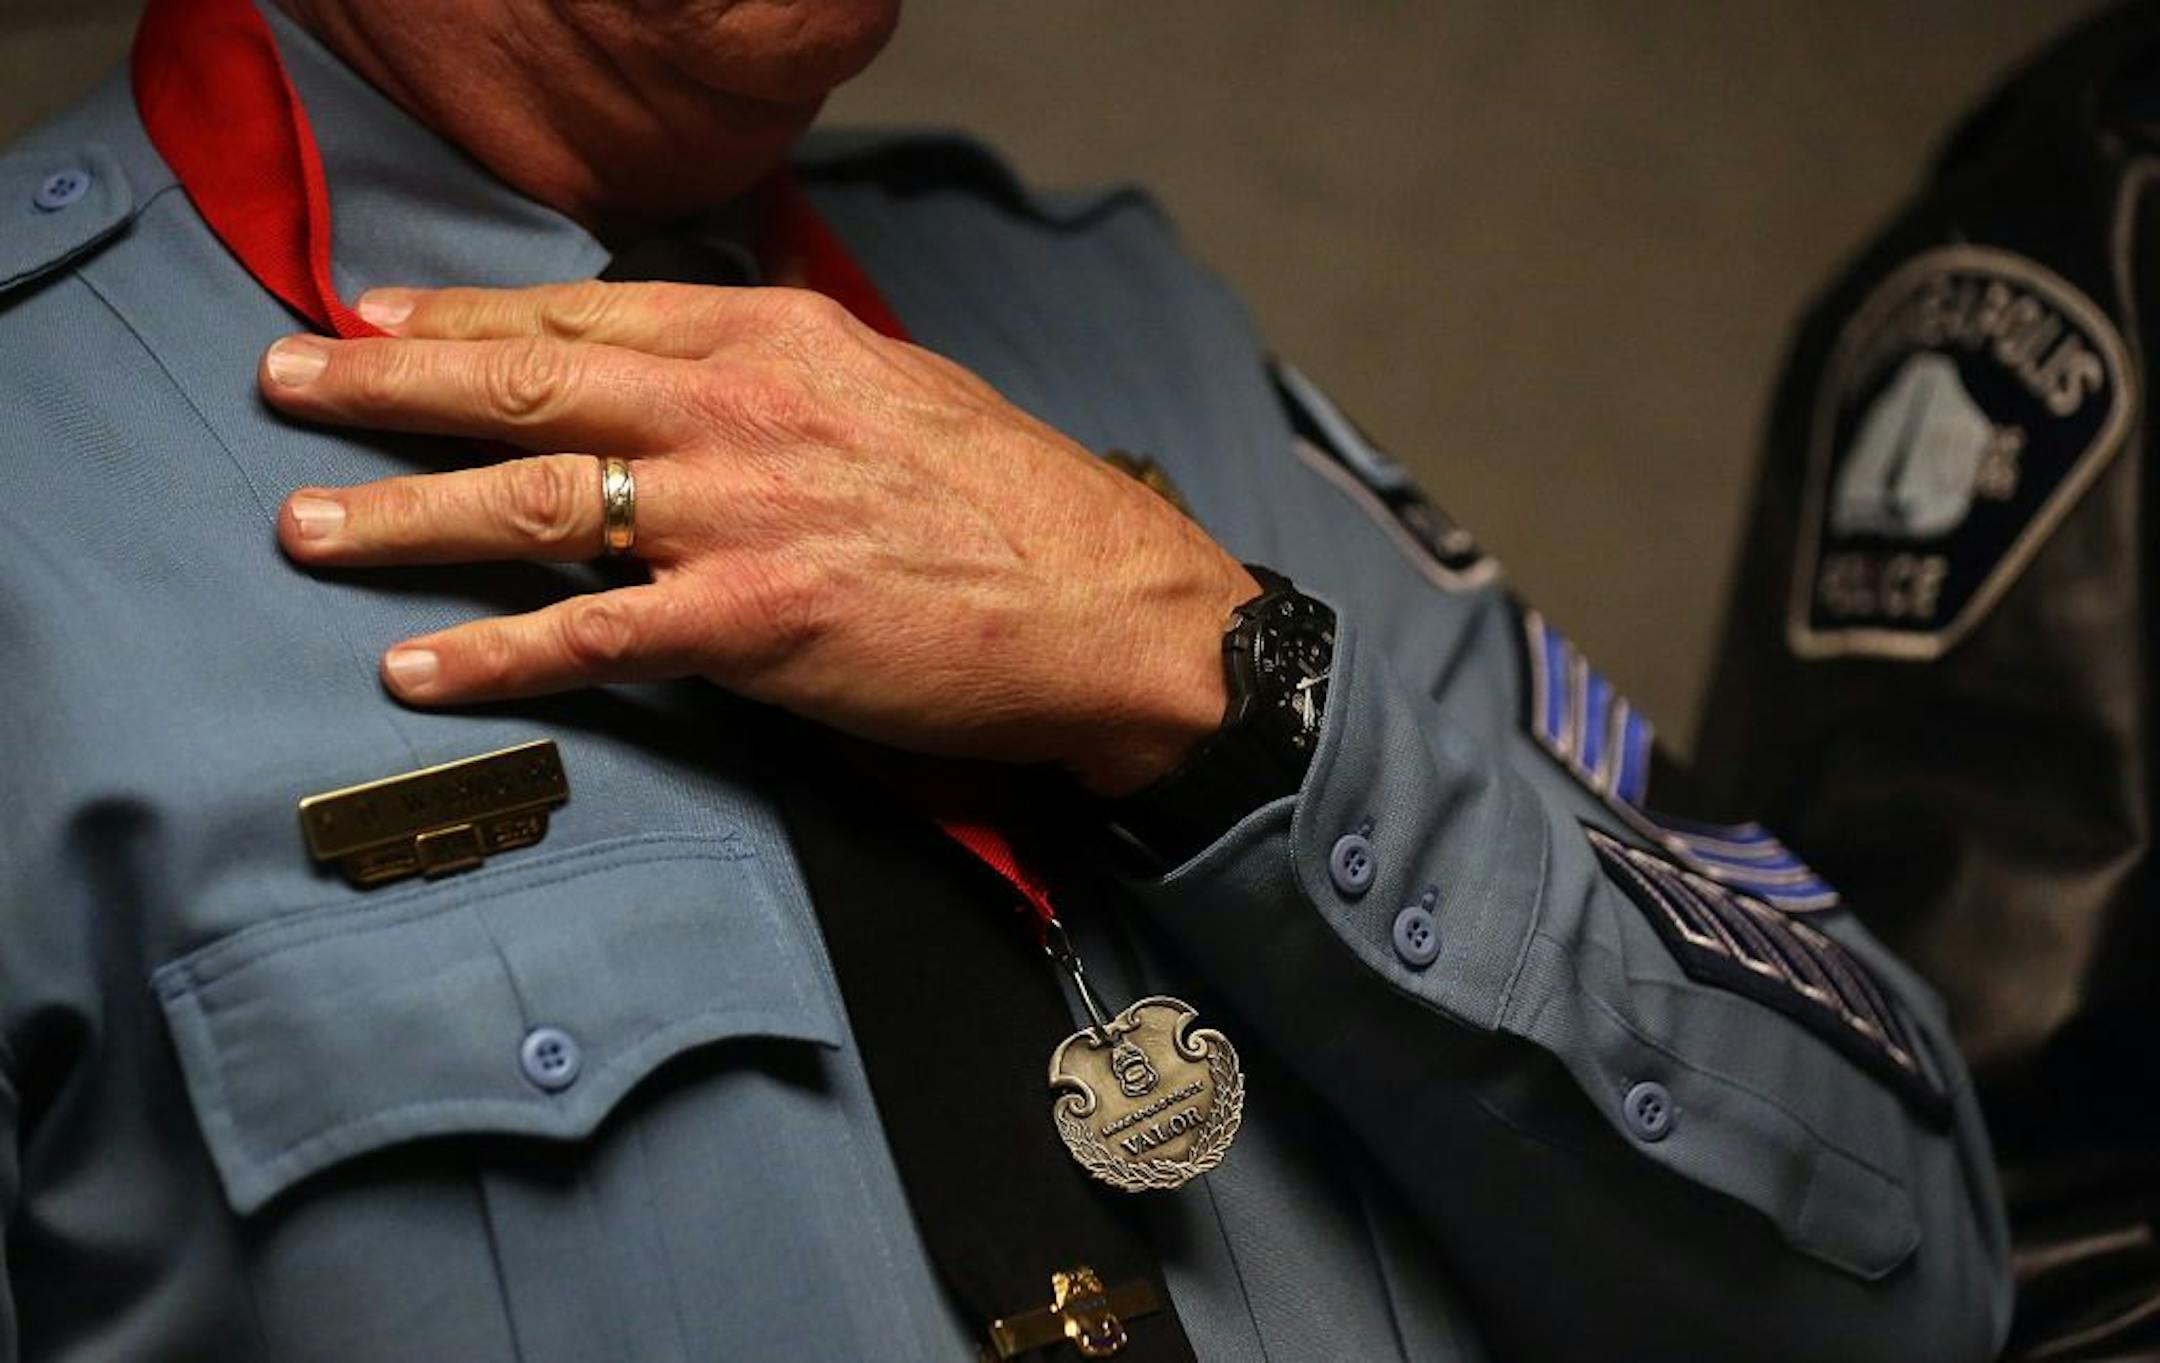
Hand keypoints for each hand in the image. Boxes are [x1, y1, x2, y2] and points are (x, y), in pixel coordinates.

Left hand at [260, 282, 1257, 794]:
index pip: (588, 312)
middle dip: (387, 385)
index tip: (379, 320)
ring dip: (401, 514)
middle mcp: (740, 409)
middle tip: (286, 383)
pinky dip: (493, 656)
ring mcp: (740, 516)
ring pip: (530, 500)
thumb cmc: (1018, 502)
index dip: (466, 315)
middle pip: (527, 382)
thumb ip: (794, 359)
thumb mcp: (902, 383)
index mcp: (779, 337)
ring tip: (302, 526)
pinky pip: (591, 637)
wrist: (1112, 609)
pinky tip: (416, 668)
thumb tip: (717, 339)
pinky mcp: (754, 626)